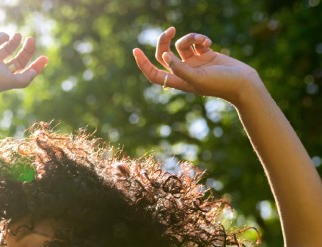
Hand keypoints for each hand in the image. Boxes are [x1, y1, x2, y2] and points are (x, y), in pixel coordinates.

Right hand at [0, 32, 47, 93]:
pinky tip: (5, 36)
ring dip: (15, 43)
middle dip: (26, 51)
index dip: (36, 67)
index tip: (45, 58)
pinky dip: (1, 38)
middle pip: (18, 61)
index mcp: (6, 80)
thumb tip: (34, 73)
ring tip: (19, 36)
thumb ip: (22, 80)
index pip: (25, 73)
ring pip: (7, 50)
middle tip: (31, 40)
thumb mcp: (7, 80)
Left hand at [133, 26, 260, 104]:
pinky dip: (201, 39)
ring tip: (202, 41)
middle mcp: (183, 72)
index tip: (135, 50)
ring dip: (191, 37)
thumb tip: (164, 56)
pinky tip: (209, 44)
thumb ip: (179, 68)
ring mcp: (193, 63)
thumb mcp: (196, 78)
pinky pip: (196, 41)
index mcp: (178, 81)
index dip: (143, 64)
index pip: (154, 74)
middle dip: (165, 41)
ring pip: (182, 44)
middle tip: (170, 30)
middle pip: (164, 54)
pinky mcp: (205, 54)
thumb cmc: (219, 84)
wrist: (241, 82)